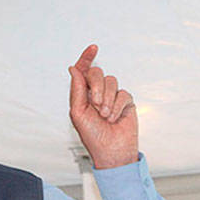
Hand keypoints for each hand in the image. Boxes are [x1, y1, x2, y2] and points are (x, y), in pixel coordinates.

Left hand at [68, 44, 138, 168]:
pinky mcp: (126, 102)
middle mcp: (97, 94)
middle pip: (98, 74)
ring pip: (112, 82)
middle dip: (97, 88)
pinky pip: (123, 93)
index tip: (93, 48)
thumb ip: (77, 90)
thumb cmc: (92, 136)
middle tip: (96, 104)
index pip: (84, 72)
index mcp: (82, 95)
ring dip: (107, 100)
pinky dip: (117, 106)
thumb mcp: (77, 113)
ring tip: (104, 115)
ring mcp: (112, 97)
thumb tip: (73, 69)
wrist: (111, 151)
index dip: (87, 58)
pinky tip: (114, 117)